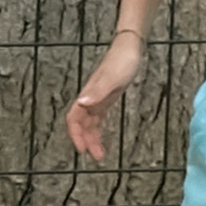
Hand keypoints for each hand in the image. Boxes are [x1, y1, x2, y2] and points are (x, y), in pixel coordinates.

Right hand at [59, 33, 144, 165]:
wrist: (130, 47)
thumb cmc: (123, 61)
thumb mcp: (113, 78)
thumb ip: (97, 91)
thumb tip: (81, 103)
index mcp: (89, 95)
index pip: (75, 119)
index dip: (76, 135)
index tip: (82, 150)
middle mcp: (90, 98)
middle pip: (81, 124)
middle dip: (87, 141)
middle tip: (97, 157)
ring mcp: (98, 98)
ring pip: (90, 123)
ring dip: (93, 138)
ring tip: (101, 154)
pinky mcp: (106, 97)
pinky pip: (98, 118)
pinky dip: (98, 129)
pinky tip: (103, 137)